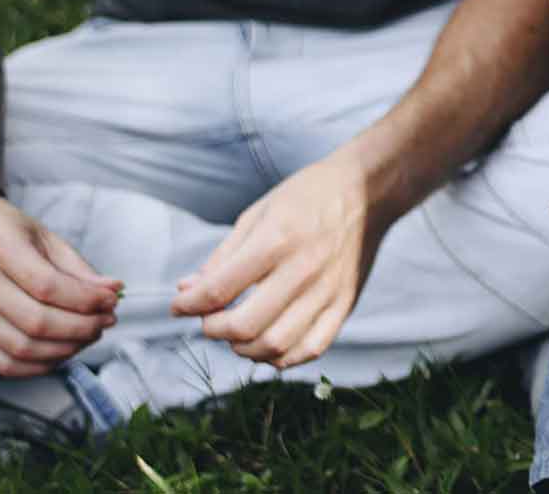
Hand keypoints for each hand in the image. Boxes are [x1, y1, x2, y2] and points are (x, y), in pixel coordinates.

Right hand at [0, 195, 119, 376]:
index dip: (86, 300)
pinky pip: (3, 363)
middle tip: (105, 321)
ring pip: (21, 348)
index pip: (48, 287)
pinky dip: (38, 366)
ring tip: (89, 335)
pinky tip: (62, 351)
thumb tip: (113, 291)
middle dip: (82, 328)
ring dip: (65, 349)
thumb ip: (78, 268)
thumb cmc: (5, 231)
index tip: (111, 301)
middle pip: (36, 322)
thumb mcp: (46, 236)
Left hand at [169, 152, 381, 367]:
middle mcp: (303, 269)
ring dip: (244, 349)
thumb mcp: (257, 213)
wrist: (369, 191)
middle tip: (209, 320)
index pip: (219, 289)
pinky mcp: (345, 304)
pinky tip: (269, 344)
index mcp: (277, 240)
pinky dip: (283, 357)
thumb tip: (187, 293)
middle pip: (245, 325)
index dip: (188, 305)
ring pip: (276, 344)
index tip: (179, 306)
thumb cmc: (307, 197)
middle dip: (214, 330)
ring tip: (237, 335)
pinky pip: (312, 348)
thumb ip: (222, 257)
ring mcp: (328, 290)